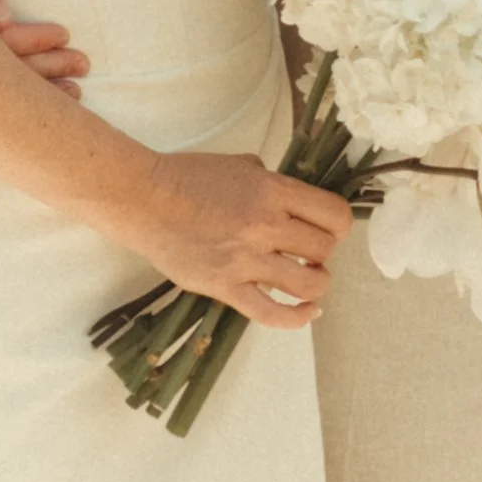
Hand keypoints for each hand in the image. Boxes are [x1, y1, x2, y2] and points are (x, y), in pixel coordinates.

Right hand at [0, 0, 89, 97]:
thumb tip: (0, 18)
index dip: (32, 40)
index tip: (63, 33)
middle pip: (2, 73)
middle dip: (46, 71)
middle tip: (83, 64)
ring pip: (0, 92)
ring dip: (41, 92)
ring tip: (77, 89)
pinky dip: (25, 103)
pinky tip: (52, 102)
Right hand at [127, 151, 353, 330]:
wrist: (143, 198)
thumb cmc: (186, 175)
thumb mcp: (239, 164)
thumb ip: (270, 180)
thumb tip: (291, 198)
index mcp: (272, 190)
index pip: (333, 214)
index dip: (338, 224)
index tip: (329, 228)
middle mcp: (265, 225)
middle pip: (325, 250)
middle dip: (323, 252)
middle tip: (309, 251)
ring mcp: (246, 260)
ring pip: (309, 283)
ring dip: (317, 283)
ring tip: (308, 277)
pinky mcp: (225, 287)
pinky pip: (271, 313)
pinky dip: (297, 318)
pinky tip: (307, 312)